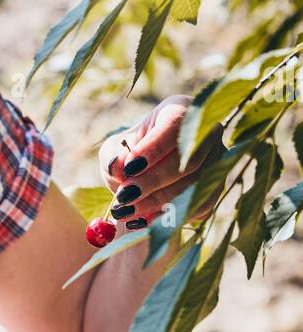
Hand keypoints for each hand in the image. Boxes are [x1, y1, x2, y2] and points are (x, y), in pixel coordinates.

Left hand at [99, 95, 224, 231]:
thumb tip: (117, 167)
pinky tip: (143, 220)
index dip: (153, 149)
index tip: (128, 168)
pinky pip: (199, 206)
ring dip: (158, 204)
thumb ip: (113, 156)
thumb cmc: (131, 151)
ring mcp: (218, 160)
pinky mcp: (216, 187)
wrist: (146, 169)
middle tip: (124, 197)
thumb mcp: (115, 148)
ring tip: (126, 212)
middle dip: (153, 182)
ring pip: (195, 186)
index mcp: (182, 110)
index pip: (175, 126)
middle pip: (188, 161)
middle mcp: (208, 133)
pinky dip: (170, 217)